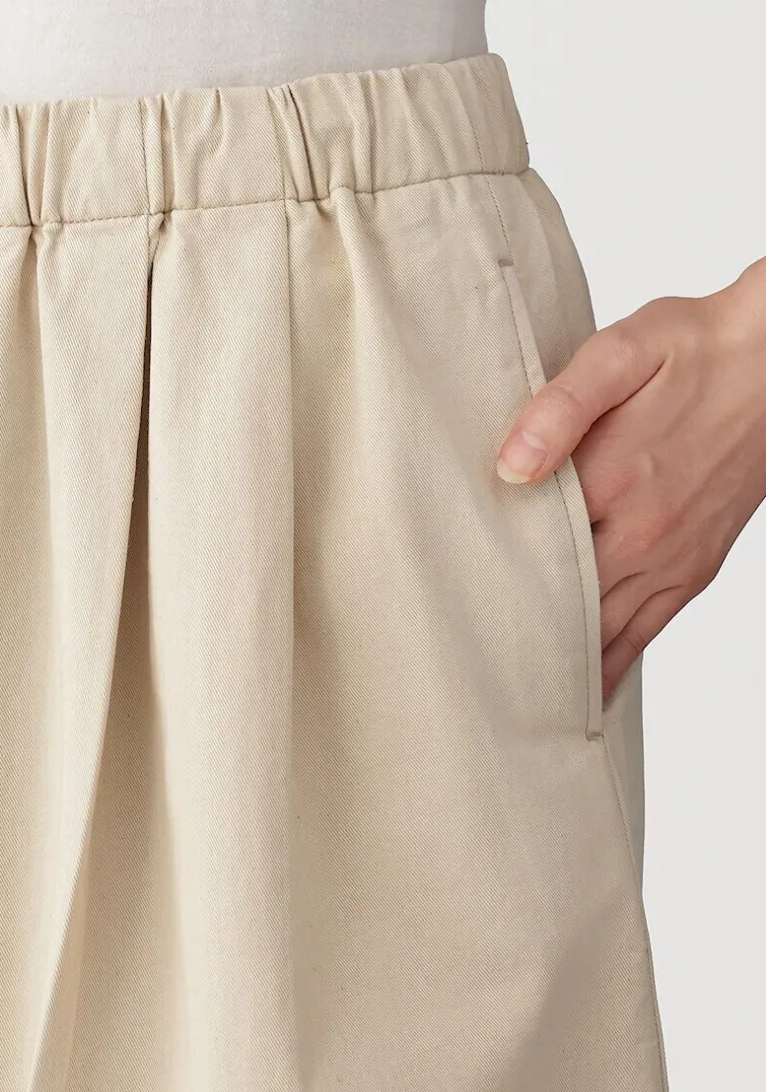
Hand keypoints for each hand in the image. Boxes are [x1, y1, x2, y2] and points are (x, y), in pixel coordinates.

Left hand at [495, 257, 765, 700]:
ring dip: (556, 665)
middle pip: (560, 607)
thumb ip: (559, 408)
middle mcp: (642, 537)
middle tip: (456, 675)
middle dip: (510, 639)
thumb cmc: (692, 350)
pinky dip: (610, 665)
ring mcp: (672, 560)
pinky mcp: (695, 570)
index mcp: (612, 484)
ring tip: (503, 701)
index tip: (437, 620)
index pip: (529, 555)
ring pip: (603, 635)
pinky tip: (579, 690)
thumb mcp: (620, 354)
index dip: (481, 586)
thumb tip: (510, 468)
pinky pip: (645, 633)